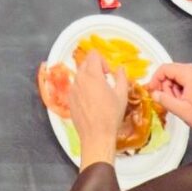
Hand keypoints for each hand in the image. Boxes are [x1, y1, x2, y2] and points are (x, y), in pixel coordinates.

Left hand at [68, 50, 127, 167]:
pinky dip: (83, 89)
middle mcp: (80, 79)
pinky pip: (76, 87)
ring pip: (80, 75)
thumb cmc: (111, 116)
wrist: (96, 136)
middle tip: (105, 81)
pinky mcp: (69, 99)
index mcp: (92, 75)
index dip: (103, 60)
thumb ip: (121, 77)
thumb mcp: (122, 95)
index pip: (93, 54)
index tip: (108, 73)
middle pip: (85, 63)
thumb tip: (120, 68)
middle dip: (95, 68)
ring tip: (98, 93)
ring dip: (89, 78)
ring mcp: (72, 89)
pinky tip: (91, 103)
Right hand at [146, 62, 191, 134]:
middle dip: (165, 88)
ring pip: (172, 78)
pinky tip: (183, 103)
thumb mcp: (182, 111)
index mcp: (187, 73)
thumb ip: (165, 101)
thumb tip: (152, 93)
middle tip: (169, 103)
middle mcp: (189, 69)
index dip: (155, 80)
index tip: (151, 93)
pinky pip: (179, 82)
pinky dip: (177, 92)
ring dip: (171, 92)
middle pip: (168, 73)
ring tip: (179, 105)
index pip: (163, 69)